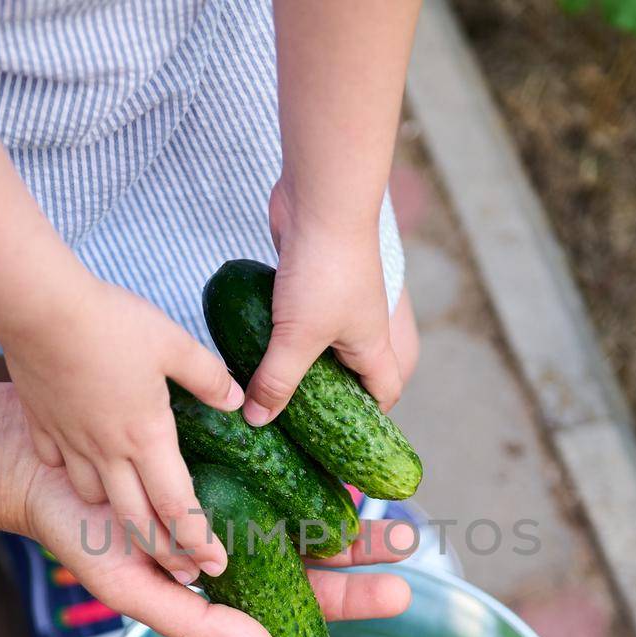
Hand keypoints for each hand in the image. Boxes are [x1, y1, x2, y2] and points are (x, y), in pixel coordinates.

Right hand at [0, 272, 241, 580]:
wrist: (38, 308)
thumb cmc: (111, 323)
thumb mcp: (174, 343)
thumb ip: (208, 377)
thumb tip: (236, 399)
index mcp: (145, 436)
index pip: (177, 505)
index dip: (198, 540)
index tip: (215, 563)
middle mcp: (107, 451)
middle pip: (136, 518)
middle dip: (163, 549)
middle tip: (185, 568)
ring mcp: (70, 441)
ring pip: (97, 496)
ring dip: (119, 512)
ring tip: (137, 515)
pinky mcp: (42, 425)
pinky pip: (60, 463)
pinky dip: (74, 473)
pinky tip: (84, 466)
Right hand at [8, 454, 415, 636]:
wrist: (32, 463)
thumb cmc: (78, 534)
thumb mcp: (135, 588)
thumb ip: (199, 626)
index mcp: (222, 580)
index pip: (300, 599)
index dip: (350, 596)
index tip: (399, 587)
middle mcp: (234, 541)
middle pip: (312, 553)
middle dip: (362, 549)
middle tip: (409, 536)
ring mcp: (229, 495)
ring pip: (300, 506)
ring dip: (343, 502)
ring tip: (390, 496)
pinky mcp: (217, 450)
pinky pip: (272, 459)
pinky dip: (305, 459)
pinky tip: (337, 447)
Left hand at [241, 182, 402, 425]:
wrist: (320, 199)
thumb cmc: (325, 270)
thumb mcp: (298, 337)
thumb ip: (278, 382)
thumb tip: (258, 420)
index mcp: (372, 344)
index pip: (385, 391)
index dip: (370, 417)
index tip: (341, 438)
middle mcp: (358, 325)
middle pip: (349, 371)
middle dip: (325, 397)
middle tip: (292, 421)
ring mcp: (334, 300)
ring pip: (318, 344)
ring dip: (296, 363)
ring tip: (265, 387)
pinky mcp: (308, 280)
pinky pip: (296, 317)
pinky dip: (278, 333)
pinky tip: (250, 344)